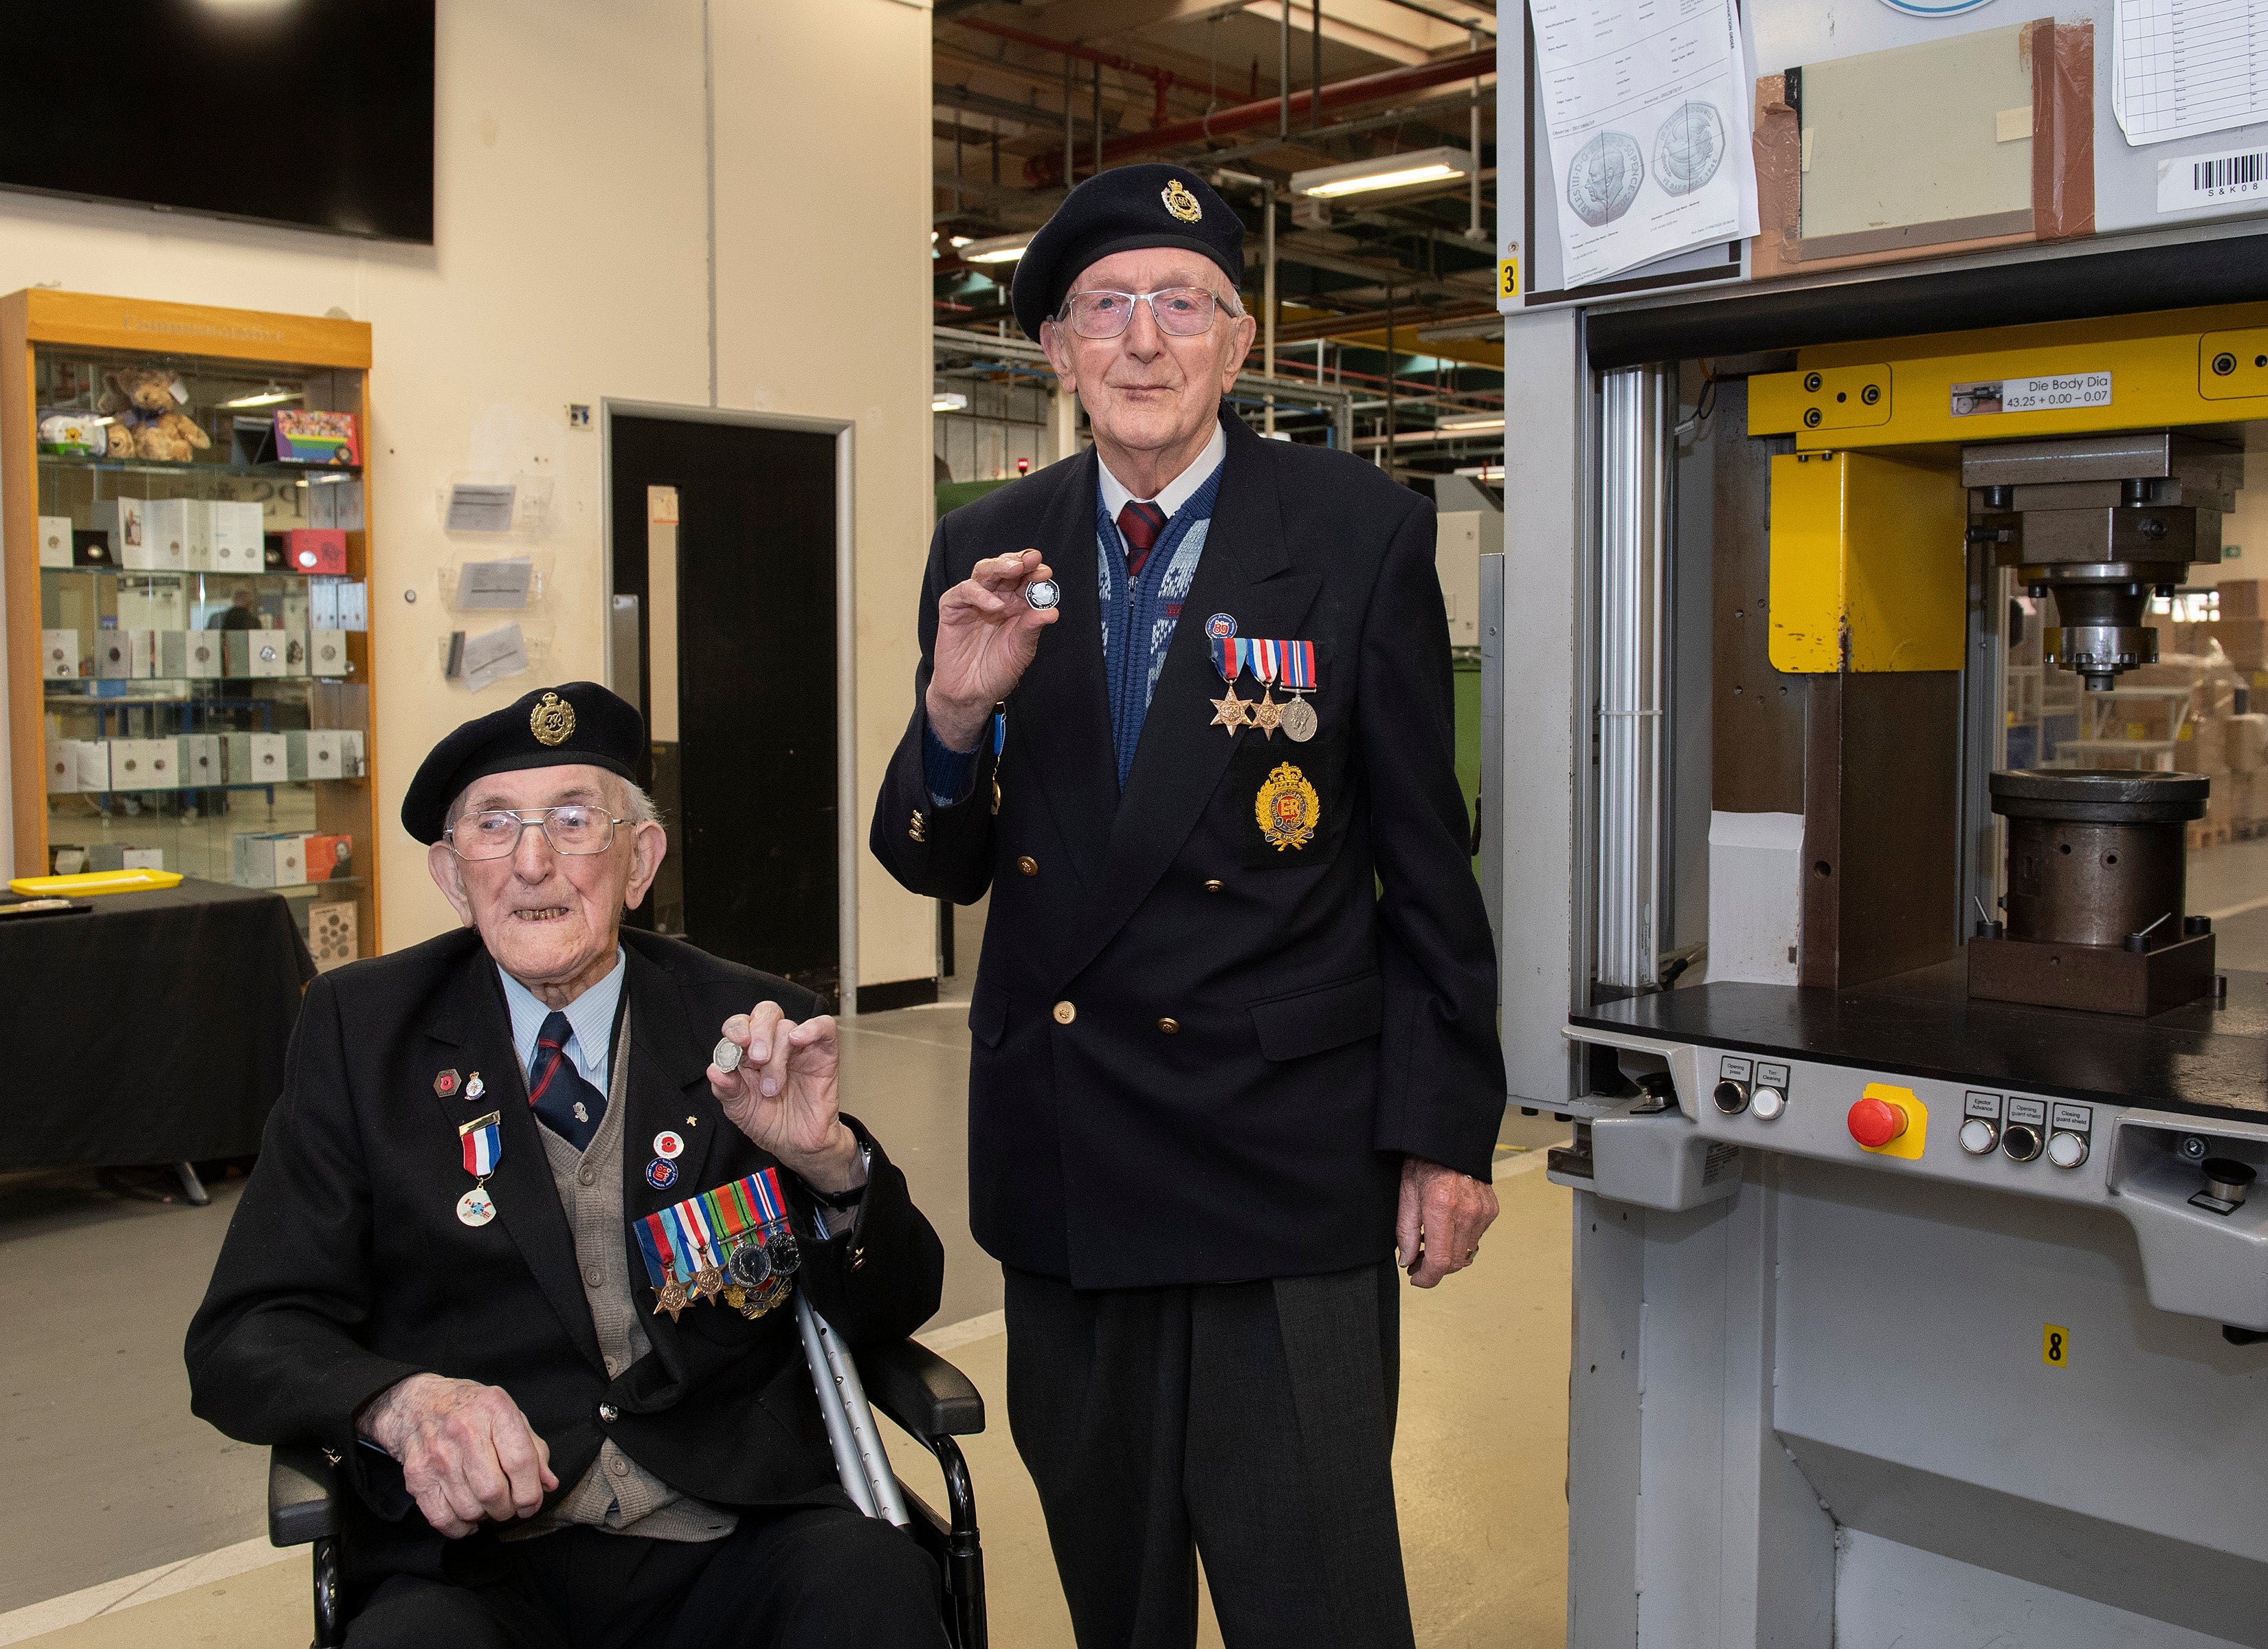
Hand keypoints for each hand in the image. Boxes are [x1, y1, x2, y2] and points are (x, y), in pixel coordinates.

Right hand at [358, 1373, 555, 1537]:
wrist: (418, 1403)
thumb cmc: (471, 1410)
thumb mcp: (508, 1415)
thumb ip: (533, 1449)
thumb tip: (548, 1485)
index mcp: (494, 1409)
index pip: (520, 1461)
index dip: (531, 1492)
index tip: (531, 1504)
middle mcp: (463, 1430)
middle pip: (492, 1491)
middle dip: (507, 1509)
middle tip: (508, 1505)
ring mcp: (436, 1454)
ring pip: (468, 1509)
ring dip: (484, 1517)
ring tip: (486, 1504)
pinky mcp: (416, 1476)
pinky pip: (441, 1518)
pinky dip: (459, 1527)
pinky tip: (466, 1517)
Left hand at [710, 1002, 865, 1194]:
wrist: (797, 1145)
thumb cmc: (769, 1122)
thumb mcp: (739, 1109)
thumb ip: (726, 1089)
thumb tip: (714, 1070)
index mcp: (748, 1052)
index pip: (740, 1025)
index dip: (736, 1028)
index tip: (736, 1044)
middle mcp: (773, 1045)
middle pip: (766, 1013)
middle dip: (759, 1032)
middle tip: (758, 1059)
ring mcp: (799, 1048)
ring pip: (787, 1027)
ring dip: (778, 1056)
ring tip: (773, 1088)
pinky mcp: (824, 1053)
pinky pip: (824, 1027)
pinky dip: (812, 1027)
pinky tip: (799, 1039)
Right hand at [926, 549, 1057, 750]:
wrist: (971, 693)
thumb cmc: (997, 671)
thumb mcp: (1021, 650)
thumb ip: (1032, 628)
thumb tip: (1052, 611)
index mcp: (1015, 604)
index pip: (1025, 580)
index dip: (1034, 572)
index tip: (1046, 572)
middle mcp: (995, 598)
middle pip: (1005, 569)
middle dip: (1019, 561)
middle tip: (1032, 560)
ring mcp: (972, 601)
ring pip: (983, 572)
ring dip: (1000, 566)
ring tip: (1016, 570)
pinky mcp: (952, 609)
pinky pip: (963, 592)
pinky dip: (978, 594)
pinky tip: (994, 605)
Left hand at [1396, 1156, 1499, 1287]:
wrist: (1449, 1141)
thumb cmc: (1424, 1162)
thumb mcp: (1406, 1194)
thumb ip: (1406, 1232)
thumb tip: (1407, 1261)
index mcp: (1442, 1208)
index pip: (1440, 1261)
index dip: (1427, 1278)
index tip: (1416, 1278)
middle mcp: (1467, 1212)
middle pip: (1455, 1262)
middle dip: (1435, 1269)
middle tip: (1417, 1262)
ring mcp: (1483, 1212)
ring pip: (1466, 1252)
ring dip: (1448, 1255)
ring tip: (1430, 1243)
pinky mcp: (1491, 1210)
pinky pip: (1476, 1237)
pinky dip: (1460, 1240)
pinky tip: (1447, 1228)